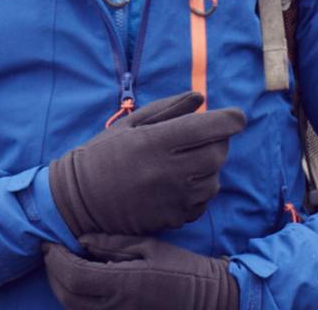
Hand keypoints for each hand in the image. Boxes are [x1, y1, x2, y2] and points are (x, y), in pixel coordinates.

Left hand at [44, 233, 238, 309]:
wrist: (206, 298)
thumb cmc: (180, 267)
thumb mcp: (148, 246)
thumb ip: (112, 243)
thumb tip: (81, 239)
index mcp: (123, 283)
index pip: (74, 276)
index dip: (55, 260)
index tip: (48, 243)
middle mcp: (116, 307)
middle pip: (68, 297)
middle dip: (52, 273)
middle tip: (50, 252)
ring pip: (74, 309)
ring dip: (61, 287)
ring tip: (60, 264)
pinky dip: (75, 299)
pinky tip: (79, 281)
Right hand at [48, 91, 245, 237]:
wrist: (79, 200)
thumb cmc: (102, 154)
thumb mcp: (130, 124)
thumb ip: (167, 109)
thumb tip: (200, 98)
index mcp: (156, 142)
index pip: (208, 128)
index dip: (230, 120)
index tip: (238, 116)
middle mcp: (168, 171)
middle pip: (218, 154)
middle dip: (220, 141)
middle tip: (207, 135)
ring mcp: (172, 199)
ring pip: (214, 181)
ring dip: (210, 167)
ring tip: (191, 159)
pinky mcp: (172, 220)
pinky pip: (202, 204)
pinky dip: (200, 191)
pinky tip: (182, 182)